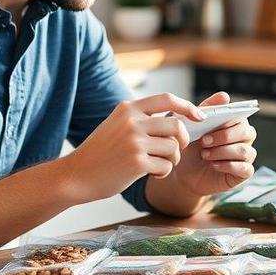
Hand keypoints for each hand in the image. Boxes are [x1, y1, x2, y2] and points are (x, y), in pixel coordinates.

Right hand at [65, 92, 204, 201]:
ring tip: (158, 165)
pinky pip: (166, 166)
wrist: (77, 175)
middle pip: (176, 126)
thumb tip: (178, 120)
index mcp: (128, 108)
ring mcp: (134, 142)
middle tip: (174, 151)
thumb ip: (142, 119)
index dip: (187, 106)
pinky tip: (150, 175)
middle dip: (182, 141)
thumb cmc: (100, 152)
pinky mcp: (136, 163)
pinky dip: (163, 173)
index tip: (199, 116)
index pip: (167, 99)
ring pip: (173, 148)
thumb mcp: (117, 125)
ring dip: (171, 160)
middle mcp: (132, 122)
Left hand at [169, 91, 257, 196]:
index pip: (241, 116)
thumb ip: (207, 108)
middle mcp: (244, 138)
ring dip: (222, 152)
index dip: (228, 120)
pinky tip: (214, 165)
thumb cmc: (191, 147)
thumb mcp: (193, 126)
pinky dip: (227, 166)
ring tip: (205, 154)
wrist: (185, 173)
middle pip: (246, 132)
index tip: (211, 124)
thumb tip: (224, 96)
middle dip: (224, 136)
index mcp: (234, 123)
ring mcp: (246, 156)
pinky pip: (245, 168)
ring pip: (244, 151)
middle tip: (203, 141)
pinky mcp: (244, 173)